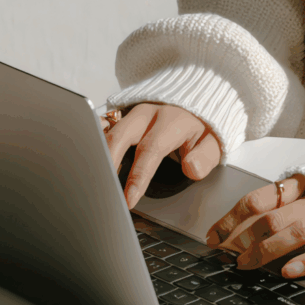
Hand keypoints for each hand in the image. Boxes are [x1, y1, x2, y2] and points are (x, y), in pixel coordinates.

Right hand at [103, 103, 221, 209]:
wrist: (194, 104)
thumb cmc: (201, 129)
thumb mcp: (213, 143)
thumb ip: (204, 157)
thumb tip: (191, 169)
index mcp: (171, 121)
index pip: (150, 149)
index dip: (138, 176)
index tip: (129, 200)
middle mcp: (147, 113)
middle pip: (118, 136)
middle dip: (107, 164)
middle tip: (102, 191)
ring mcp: (131, 112)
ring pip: (106, 132)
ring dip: (97, 156)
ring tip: (93, 182)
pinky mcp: (121, 116)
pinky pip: (103, 129)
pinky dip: (95, 146)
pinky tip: (90, 165)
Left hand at [206, 173, 304, 278]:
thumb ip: (291, 193)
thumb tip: (251, 216)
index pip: (260, 198)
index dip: (233, 218)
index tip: (215, 236)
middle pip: (274, 217)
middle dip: (245, 239)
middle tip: (229, 257)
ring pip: (299, 232)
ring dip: (268, 251)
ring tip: (248, 266)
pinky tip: (289, 272)